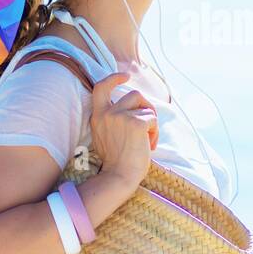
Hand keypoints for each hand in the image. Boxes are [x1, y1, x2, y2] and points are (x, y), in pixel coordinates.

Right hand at [90, 72, 157, 192]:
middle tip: (150, 123)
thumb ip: (113, 120)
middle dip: (146, 106)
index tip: (125, 76)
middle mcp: (107, 113)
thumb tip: (133, 109)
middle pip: (134, 94)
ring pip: (145, 106)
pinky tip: (150, 145)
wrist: (119, 177)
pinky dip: (155, 132)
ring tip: (149, 138)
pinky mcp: (135, 123)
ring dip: (151, 120)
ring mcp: (120, 117)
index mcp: (98, 116)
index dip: (114, 78)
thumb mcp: (106, 136)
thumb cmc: (117, 162)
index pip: (101, 87)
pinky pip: (152, 119)